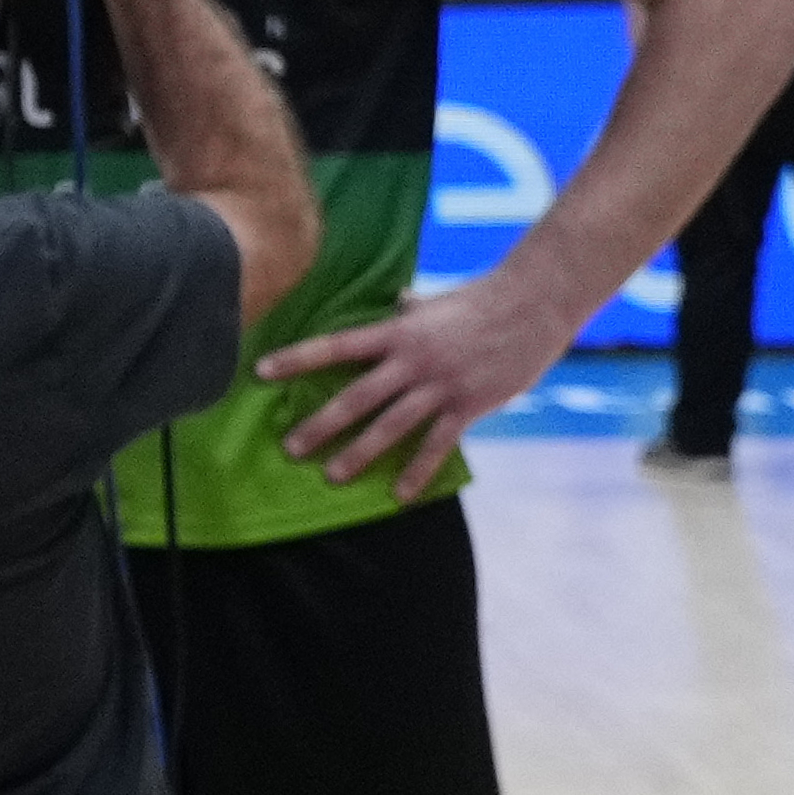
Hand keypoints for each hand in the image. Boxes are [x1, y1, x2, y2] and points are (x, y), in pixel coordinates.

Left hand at [262, 274, 561, 502]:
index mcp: (397, 331)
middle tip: (289, 448)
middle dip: (320, 424)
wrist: (533, 304)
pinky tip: (399, 495)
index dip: (297, 359)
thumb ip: (410, 309)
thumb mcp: (435, 301)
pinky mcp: (469, 404)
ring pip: (391, 425)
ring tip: (331, 476)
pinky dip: (417, 470)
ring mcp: (441, 384)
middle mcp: (412, 360)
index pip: (335, 346)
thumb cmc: (481, 299)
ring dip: (359, 453)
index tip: (260, 372)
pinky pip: (437, 444)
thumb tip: (397, 302)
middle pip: (356, 397)